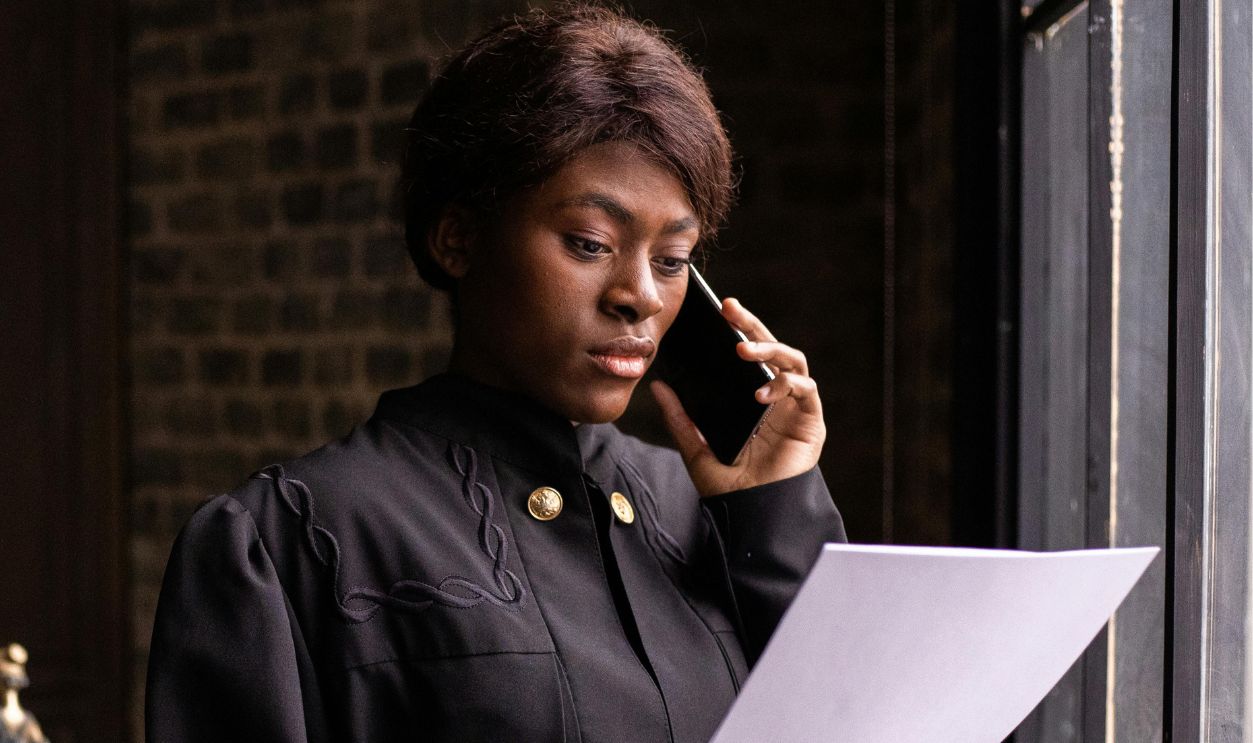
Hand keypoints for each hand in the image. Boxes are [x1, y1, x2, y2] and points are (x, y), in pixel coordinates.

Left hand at [651, 297, 825, 496]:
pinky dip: (787, 384)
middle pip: (770, 349)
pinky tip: (763, 392)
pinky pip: (806, 390)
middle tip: (731, 310)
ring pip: (792, 361)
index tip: (719, 310)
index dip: (738, 330)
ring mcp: (795, 408)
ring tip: (744, 351)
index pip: (748, 355)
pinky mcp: (810, 422)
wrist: (753, 517)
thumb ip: (680, 419)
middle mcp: (776, 398)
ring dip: (770, 350)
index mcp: (751, 399)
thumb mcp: (697, 449)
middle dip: (752, 326)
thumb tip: (659, 386)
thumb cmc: (731, 488)